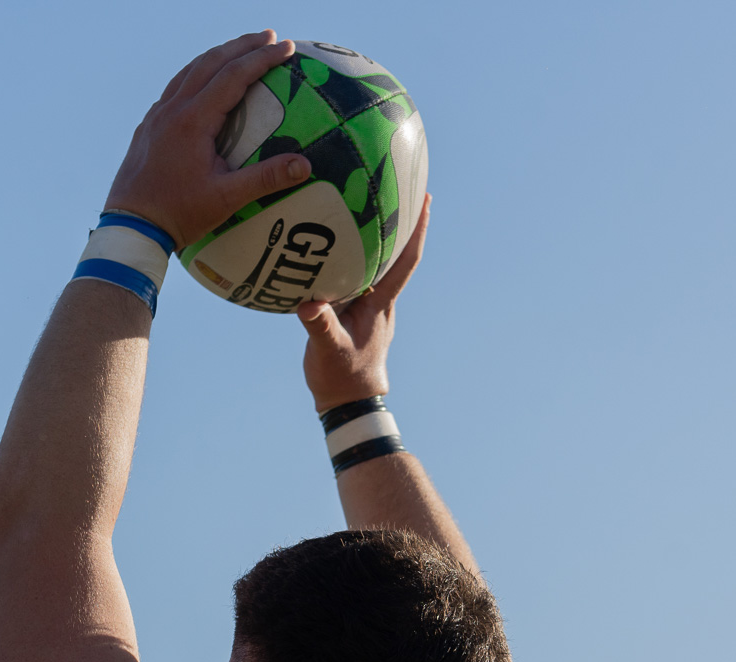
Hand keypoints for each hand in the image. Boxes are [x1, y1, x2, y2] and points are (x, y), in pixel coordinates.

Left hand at [104, 32, 313, 248]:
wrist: (131, 226)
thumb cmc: (179, 214)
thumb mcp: (226, 199)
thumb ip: (266, 179)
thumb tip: (305, 165)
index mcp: (193, 120)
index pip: (234, 76)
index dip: (263, 58)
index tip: (287, 47)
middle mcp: (173, 109)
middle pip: (210, 62)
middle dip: (242, 45)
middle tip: (269, 36)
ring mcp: (157, 116)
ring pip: (189, 71)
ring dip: (218, 55)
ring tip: (240, 49)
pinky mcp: (148, 126)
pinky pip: (175, 87)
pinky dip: (196, 73)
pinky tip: (203, 81)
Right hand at [297, 195, 431, 410]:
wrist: (350, 403)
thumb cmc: (342, 378)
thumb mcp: (328, 351)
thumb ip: (320, 327)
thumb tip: (308, 304)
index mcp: (381, 303)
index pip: (406, 261)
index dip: (417, 229)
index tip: (427, 197)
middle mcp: (381, 300)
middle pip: (398, 253)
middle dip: (402, 220)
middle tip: (403, 185)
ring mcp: (370, 306)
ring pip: (379, 262)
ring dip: (381, 235)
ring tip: (370, 203)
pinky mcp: (356, 312)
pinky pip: (359, 275)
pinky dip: (355, 256)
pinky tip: (336, 245)